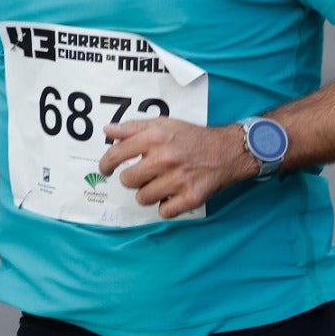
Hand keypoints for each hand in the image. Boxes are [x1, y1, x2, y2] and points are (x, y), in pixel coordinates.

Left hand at [97, 118, 250, 218]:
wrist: (228, 150)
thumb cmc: (193, 137)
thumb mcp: (163, 123)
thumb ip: (133, 127)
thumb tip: (108, 131)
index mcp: (154, 137)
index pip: (116, 154)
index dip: (106, 164)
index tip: (106, 169)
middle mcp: (164, 158)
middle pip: (128, 181)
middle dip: (133, 179)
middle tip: (145, 174)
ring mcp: (178, 179)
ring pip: (143, 198)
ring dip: (149, 193)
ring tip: (161, 183)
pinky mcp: (191, 197)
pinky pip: (164, 212)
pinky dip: (166, 206)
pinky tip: (173, 194)